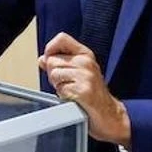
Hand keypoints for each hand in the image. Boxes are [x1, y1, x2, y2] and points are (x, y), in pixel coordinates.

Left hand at [38, 32, 130, 146]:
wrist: (109, 113)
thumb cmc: (92, 93)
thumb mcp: (78, 71)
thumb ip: (60, 63)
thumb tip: (42, 59)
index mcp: (85, 54)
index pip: (62, 38)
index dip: (50, 48)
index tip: (50, 58)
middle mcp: (86, 62)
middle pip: (52, 60)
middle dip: (53, 74)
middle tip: (66, 83)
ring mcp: (86, 76)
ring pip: (54, 74)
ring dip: (58, 86)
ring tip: (71, 90)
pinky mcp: (83, 90)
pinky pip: (60, 89)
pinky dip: (63, 96)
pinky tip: (74, 98)